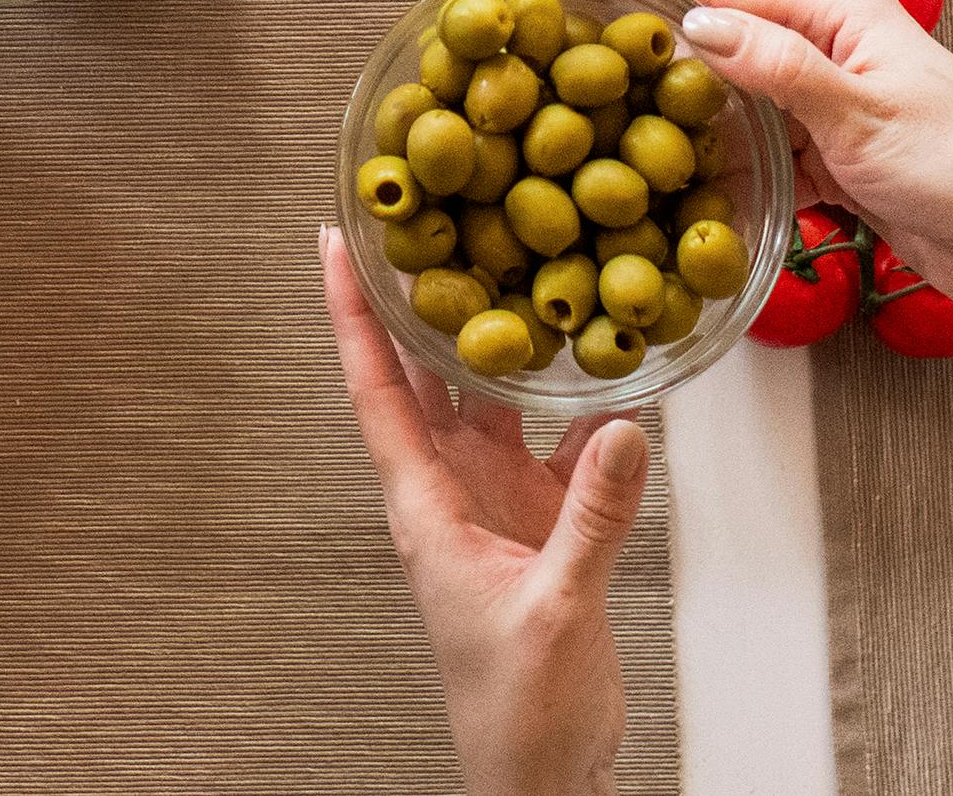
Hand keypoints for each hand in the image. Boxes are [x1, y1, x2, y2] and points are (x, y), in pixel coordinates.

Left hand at [317, 224, 643, 795]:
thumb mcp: (553, 608)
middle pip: (427, 375)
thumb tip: (617, 428)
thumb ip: (589, 520)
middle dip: (424, 299)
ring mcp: (498, 504)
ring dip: (500, 339)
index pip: (375, 389)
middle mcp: (452, 491)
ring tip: (513, 258)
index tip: (335, 240)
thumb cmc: (516, 711)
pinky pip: (561, 445)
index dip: (352, 314)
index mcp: (424, 507)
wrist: (543, 776)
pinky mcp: (545, 524)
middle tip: (427, 211)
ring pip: (491, 399)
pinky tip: (608, 369)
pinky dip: (582, 406)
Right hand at [606, 0, 952, 319]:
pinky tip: (675, 183)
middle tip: (558, 45)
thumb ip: (777, 70)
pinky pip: (757, 154)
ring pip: (730, 100)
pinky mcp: (831, 162)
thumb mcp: (865, 114)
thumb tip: (694, 25)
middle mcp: (827, 50)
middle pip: (716, 36)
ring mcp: (826, 107)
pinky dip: (721, 167)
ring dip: (677, 113)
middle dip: (643, 39)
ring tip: (597, 116)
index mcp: (838, 13)